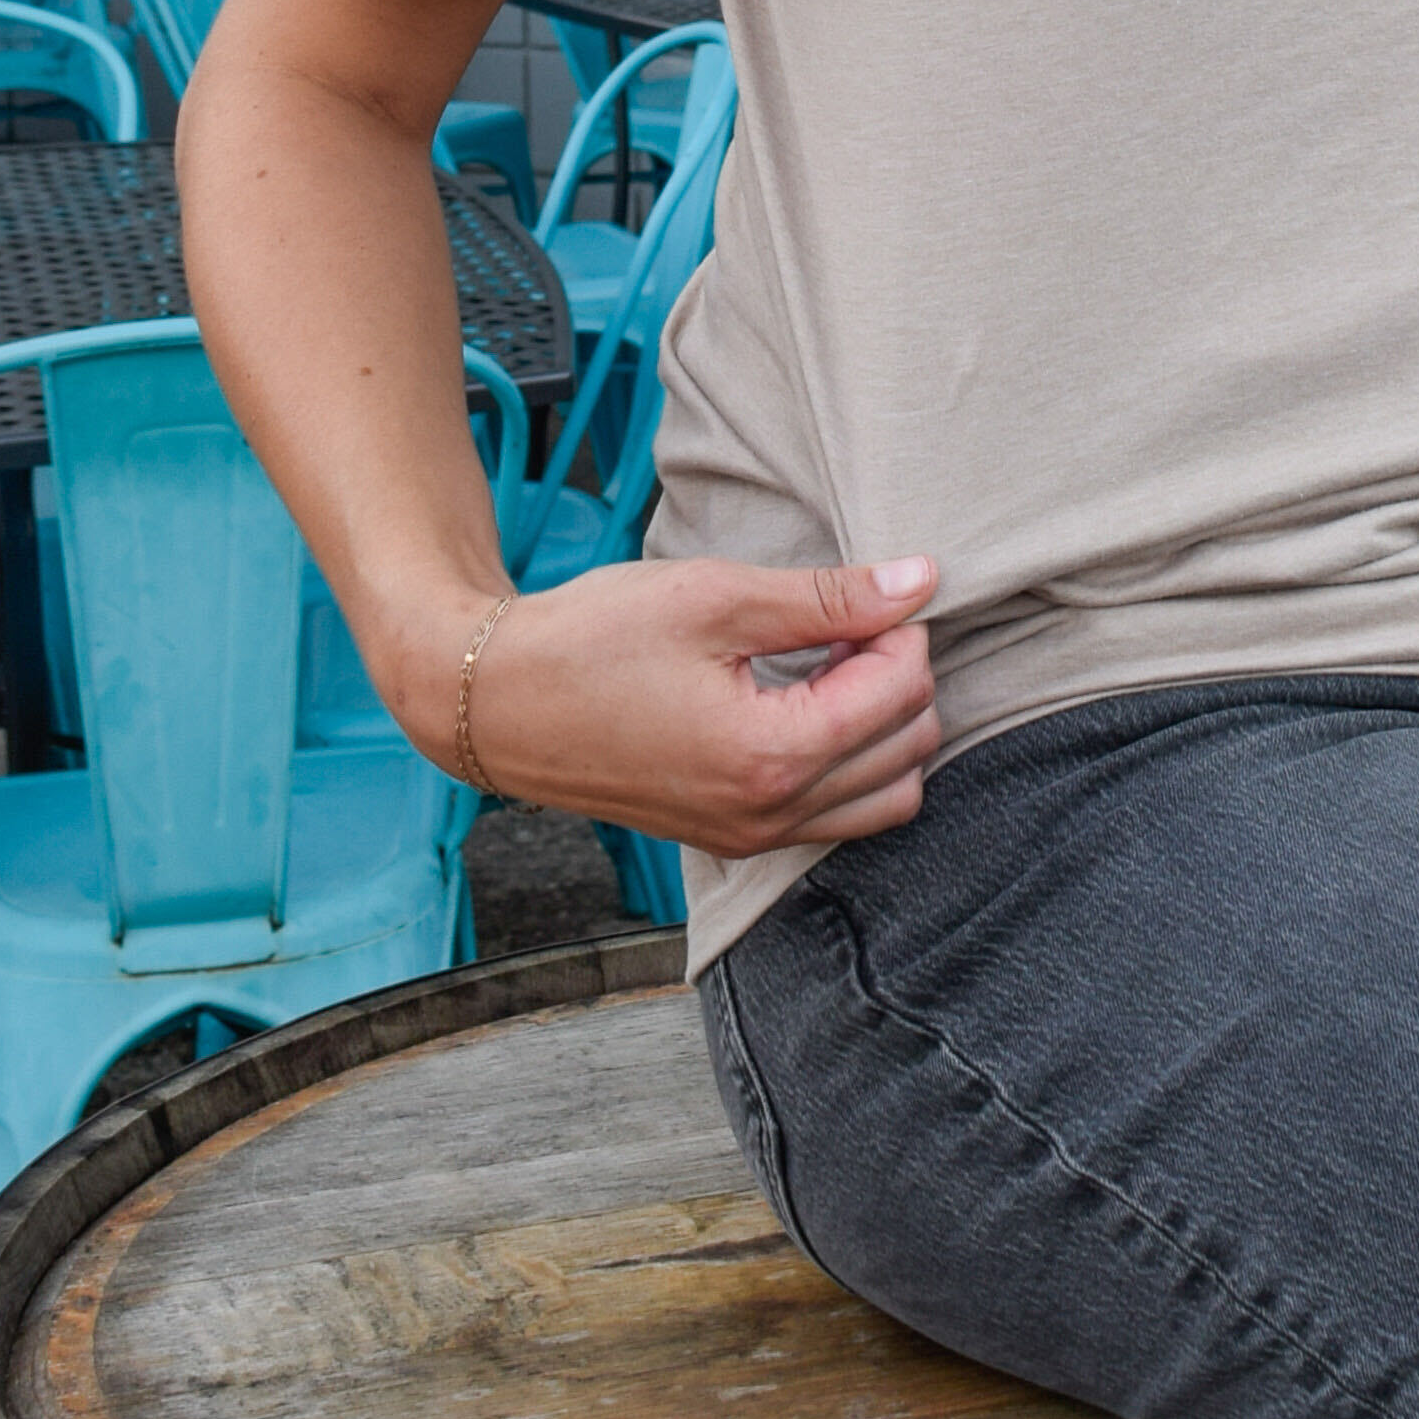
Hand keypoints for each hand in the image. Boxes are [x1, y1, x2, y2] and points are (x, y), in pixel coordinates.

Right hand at [430, 551, 944, 852]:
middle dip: (900, 678)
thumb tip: (920, 580)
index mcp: (770, 756)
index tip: (865, 593)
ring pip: (887, 798)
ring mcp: (749, 837)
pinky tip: (805, 702)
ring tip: (832, 663)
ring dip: (885, 727)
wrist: (497, 703)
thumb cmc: (593, 640)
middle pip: (908, 750)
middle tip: (852, 622)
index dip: (901, 629)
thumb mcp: (715, 597)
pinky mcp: (731, 839)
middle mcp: (769, 815)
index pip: (900, 694)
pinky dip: (851, 763)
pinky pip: (837, 817)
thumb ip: (829, 597)